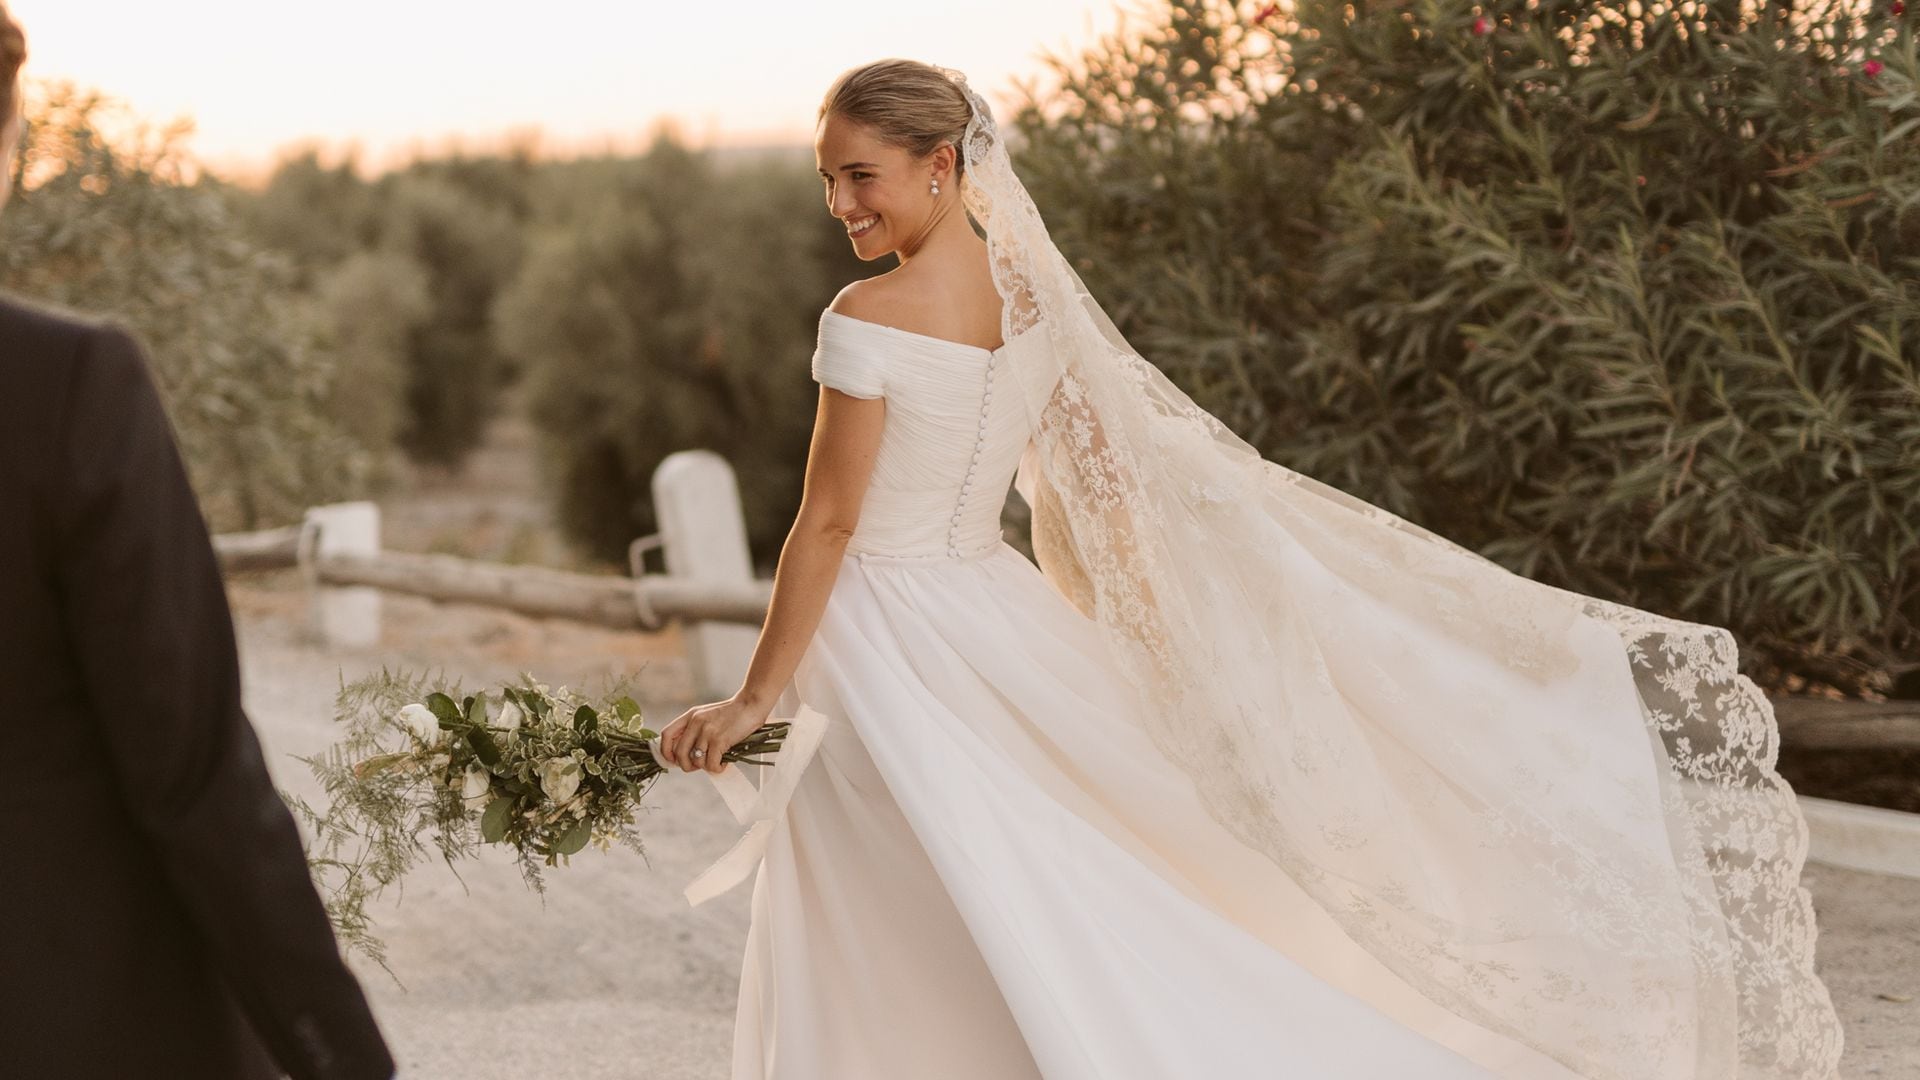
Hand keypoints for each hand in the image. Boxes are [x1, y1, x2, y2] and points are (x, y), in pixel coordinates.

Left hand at [658, 694, 772, 774]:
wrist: (751, 704)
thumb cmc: (733, 713)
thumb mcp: (708, 716)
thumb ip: (696, 729)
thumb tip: (688, 754)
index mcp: (690, 716)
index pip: (666, 735)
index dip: (666, 751)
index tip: (674, 760)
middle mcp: (696, 723)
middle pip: (679, 753)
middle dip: (687, 766)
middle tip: (700, 766)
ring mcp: (707, 731)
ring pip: (696, 761)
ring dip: (707, 766)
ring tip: (718, 761)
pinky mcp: (719, 740)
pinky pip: (711, 764)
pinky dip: (718, 768)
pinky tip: (725, 762)